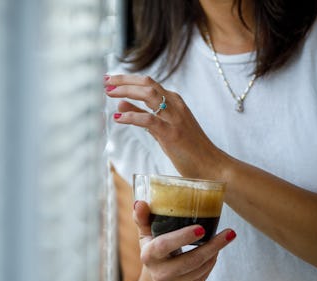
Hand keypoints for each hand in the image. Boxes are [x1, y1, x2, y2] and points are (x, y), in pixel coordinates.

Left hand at [105, 74, 224, 178]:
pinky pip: (149, 119)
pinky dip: (132, 116)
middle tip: (105, 81)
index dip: (127, 79)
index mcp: (174, 101)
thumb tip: (120, 103)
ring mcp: (175, 118)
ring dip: (126, 91)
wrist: (211, 166)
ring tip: (109, 93)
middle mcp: (175, 104)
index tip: (110, 79)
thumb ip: (142, 114)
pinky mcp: (172, 133)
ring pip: (149, 95)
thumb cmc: (188, 149)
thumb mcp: (161, 128)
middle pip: (147, 83)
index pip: (148, 83)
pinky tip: (118, 117)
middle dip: (124, 80)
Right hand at [134, 200, 235, 280]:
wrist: (157, 274)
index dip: (182, 237)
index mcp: (148, 255)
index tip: (201, 228)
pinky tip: (216, 250)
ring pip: (201, 268)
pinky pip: (205, 275)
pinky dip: (213, 261)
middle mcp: (160, 273)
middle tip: (228, 233)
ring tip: (226, 237)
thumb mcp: (145, 233)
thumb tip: (140, 203)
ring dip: (216, 251)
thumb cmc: (153, 246)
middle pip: (190, 261)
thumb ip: (142, 217)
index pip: (164, 246)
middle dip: (212, 246)